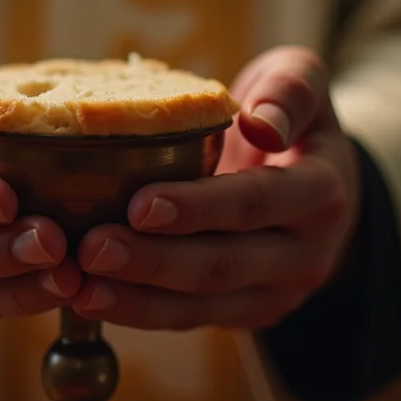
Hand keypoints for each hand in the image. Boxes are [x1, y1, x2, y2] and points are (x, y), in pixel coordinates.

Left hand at [71, 47, 359, 329]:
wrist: (317, 184)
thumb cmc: (291, 120)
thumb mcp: (304, 82)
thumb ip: (290, 88)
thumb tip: (263, 123)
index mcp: (321, 194)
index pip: (256, 204)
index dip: (199, 208)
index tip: (139, 204)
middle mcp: (304, 255)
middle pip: (223, 264)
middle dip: (153, 261)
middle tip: (92, 247)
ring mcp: (273, 293)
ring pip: (200, 304)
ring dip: (135, 298)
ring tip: (80, 283)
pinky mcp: (241, 314)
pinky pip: (186, 318)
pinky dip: (135, 312)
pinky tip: (87, 298)